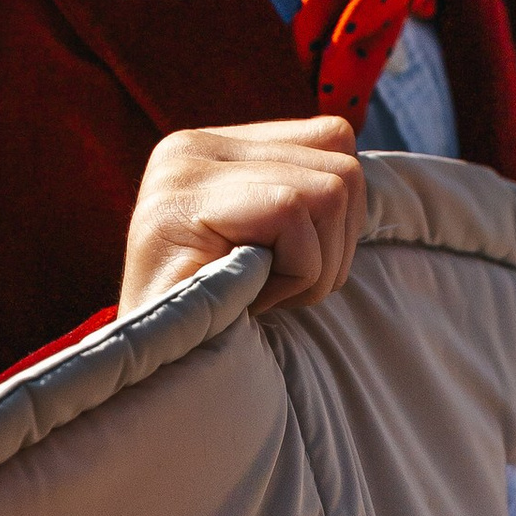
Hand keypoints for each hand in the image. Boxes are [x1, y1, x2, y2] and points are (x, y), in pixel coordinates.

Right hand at [120, 117, 367, 319]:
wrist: (158, 378)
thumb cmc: (223, 323)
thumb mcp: (270, 247)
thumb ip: (305, 198)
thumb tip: (357, 178)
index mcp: (215, 149)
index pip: (333, 137)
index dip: (344, 212)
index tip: (296, 261)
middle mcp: (192, 146)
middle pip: (343, 166)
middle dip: (334, 247)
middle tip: (279, 288)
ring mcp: (183, 170)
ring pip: (329, 190)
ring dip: (314, 266)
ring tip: (260, 292)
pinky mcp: (183, 202)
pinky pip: (292, 213)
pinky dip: (294, 272)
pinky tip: (248, 297)